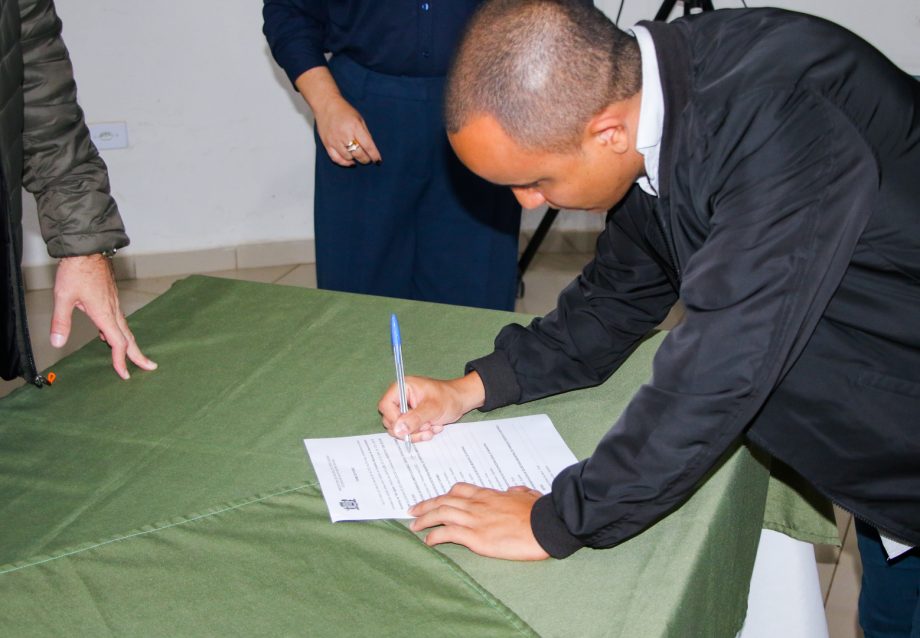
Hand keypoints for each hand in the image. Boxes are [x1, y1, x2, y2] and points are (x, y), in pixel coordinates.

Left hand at [52, 254, 156, 378]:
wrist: (86, 249)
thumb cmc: (77, 270)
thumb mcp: (64, 297)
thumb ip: (61, 321)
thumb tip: (57, 342)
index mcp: (104, 313)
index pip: (117, 342)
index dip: (120, 360)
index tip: (124, 374)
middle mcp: (113, 310)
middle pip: (129, 337)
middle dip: (139, 355)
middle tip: (150, 367)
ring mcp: (114, 303)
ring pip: (126, 328)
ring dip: (131, 344)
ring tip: (134, 355)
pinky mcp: (111, 297)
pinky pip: (119, 319)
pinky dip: (120, 332)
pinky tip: (108, 334)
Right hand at [295, 66, 381, 166]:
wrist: (326, 104)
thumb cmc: (344, 111)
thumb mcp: (359, 119)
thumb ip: (365, 134)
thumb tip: (371, 149)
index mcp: (355, 127)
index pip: (368, 146)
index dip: (374, 155)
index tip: (377, 160)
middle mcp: (345, 135)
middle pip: (358, 154)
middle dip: (366, 159)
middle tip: (368, 159)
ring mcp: (335, 140)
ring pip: (348, 158)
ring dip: (356, 159)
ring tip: (359, 156)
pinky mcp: (327, 144)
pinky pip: (336, 158)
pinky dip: (344, 163)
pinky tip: (350, 161)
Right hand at [377, 372, 484, 442]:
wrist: (460, 401)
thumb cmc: (448, 398)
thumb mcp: (433, 408)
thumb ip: (415, 419)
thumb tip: (397, 430)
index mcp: (401, 388)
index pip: (385, 406)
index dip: (394, 419)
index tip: (408, 427)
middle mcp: (400, 398)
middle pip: (390, 420)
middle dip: (409, 428)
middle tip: (426, 428)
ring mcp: (405, 409)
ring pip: (399, 429)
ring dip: (416, 433)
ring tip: (432, 427)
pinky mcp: (411, 418)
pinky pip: (408, 432)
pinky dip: (420, 434)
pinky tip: (433, 427)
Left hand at [409, 483, 549, 560]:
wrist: (546, 524)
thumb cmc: (540, 511)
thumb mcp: (527, 494)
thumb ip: (517, 491)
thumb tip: (513, 489)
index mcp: (489, 495)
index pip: (459, 490)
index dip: (443, 495)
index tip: (435, 499)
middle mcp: (478, 505)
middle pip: (444, 500)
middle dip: (425, 505)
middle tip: (413, 510)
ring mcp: (475, 520)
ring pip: (441, 514)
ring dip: (424, 519)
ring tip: (413, 526)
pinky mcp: (477, 537)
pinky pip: (448, 534)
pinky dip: (435, 536)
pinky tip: (428, 541)